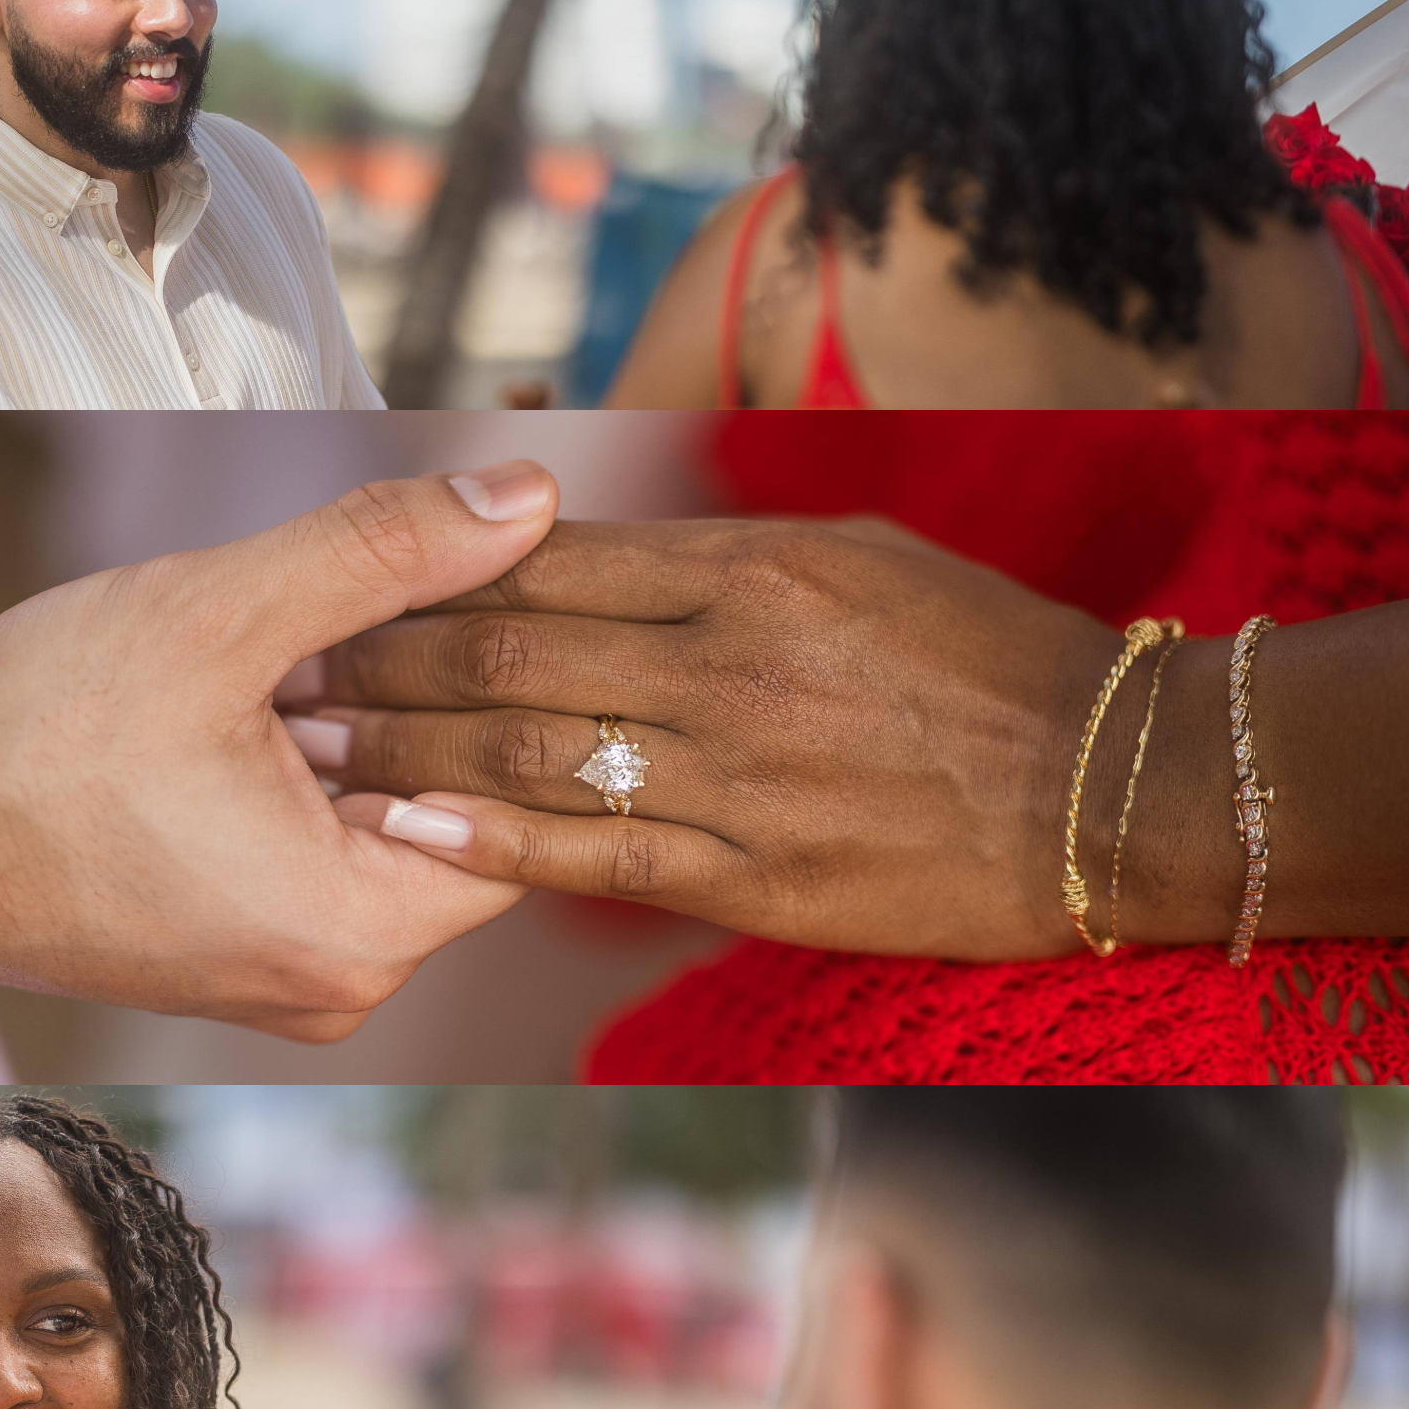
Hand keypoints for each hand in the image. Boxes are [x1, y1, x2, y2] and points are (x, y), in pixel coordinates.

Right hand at [0, 463, 559, 1035]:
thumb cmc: (29, 744)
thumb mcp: (220, 617)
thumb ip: (384, 553)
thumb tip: (530, 497)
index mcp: (361, 935)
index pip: (530, 808)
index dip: (529, 685)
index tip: (523, 585)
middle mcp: (340, 985)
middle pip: (463, 816)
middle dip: (446, 692)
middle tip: (439, 571)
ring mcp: (287, 978)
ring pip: (390, 826)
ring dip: (378, 721)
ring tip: (343, 621)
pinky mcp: (237, 953)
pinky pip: (325, 851)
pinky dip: (322, 767)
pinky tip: (285, 682)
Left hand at [288, 516, 1118, 960]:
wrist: (1107, 788)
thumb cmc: (990, 660)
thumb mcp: (863, 557)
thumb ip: (727, 551)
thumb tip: (605, 535)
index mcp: (755, 563)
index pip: (551, 553)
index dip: (435, 564)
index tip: (359, 574)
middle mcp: (730, 658)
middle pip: (512, 646)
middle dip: (389, 654)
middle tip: (301, 663)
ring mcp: (739, 770)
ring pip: (533, 748)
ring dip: (411, 747)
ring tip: (320, 745)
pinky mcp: (754, 873)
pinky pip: (596, 855)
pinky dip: (492, 842)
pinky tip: (408, 832)